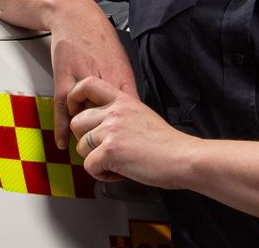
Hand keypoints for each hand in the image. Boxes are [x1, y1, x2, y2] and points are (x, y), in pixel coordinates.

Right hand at [47, 3, 137, 149]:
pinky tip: (64, 144)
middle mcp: (104, 80)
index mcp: (122, 77)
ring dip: (88, 137)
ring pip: (87, 116)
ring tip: (91, 155)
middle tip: (117, 161)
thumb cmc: (98, 39)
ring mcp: (83, 80)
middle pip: (111, 118)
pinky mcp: (64, 78)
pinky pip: (63, 108)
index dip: (135, 134)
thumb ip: (126, 87)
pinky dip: (64, 128)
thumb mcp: (120, 61)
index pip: (132, 111)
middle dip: (114, 141)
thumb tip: (136, 113)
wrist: (76, 15)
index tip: (140, 152)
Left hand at [68, 76, 198, 188]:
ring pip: (81, 147)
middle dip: (86, 141)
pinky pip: (89, 166)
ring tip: (116, 163)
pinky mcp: (110, 151)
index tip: (78, 112)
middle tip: (103, 150)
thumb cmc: (167, 144)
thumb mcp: (142, 115)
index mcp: (123, 101)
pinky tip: (120, 172)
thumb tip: (99, 126)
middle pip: (76, 122)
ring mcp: (111, 131)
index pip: (87, 84)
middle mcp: (114, 112)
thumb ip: (120, 115)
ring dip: (95, 160)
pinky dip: (102, 174)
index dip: (75, 98)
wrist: (183, 158)